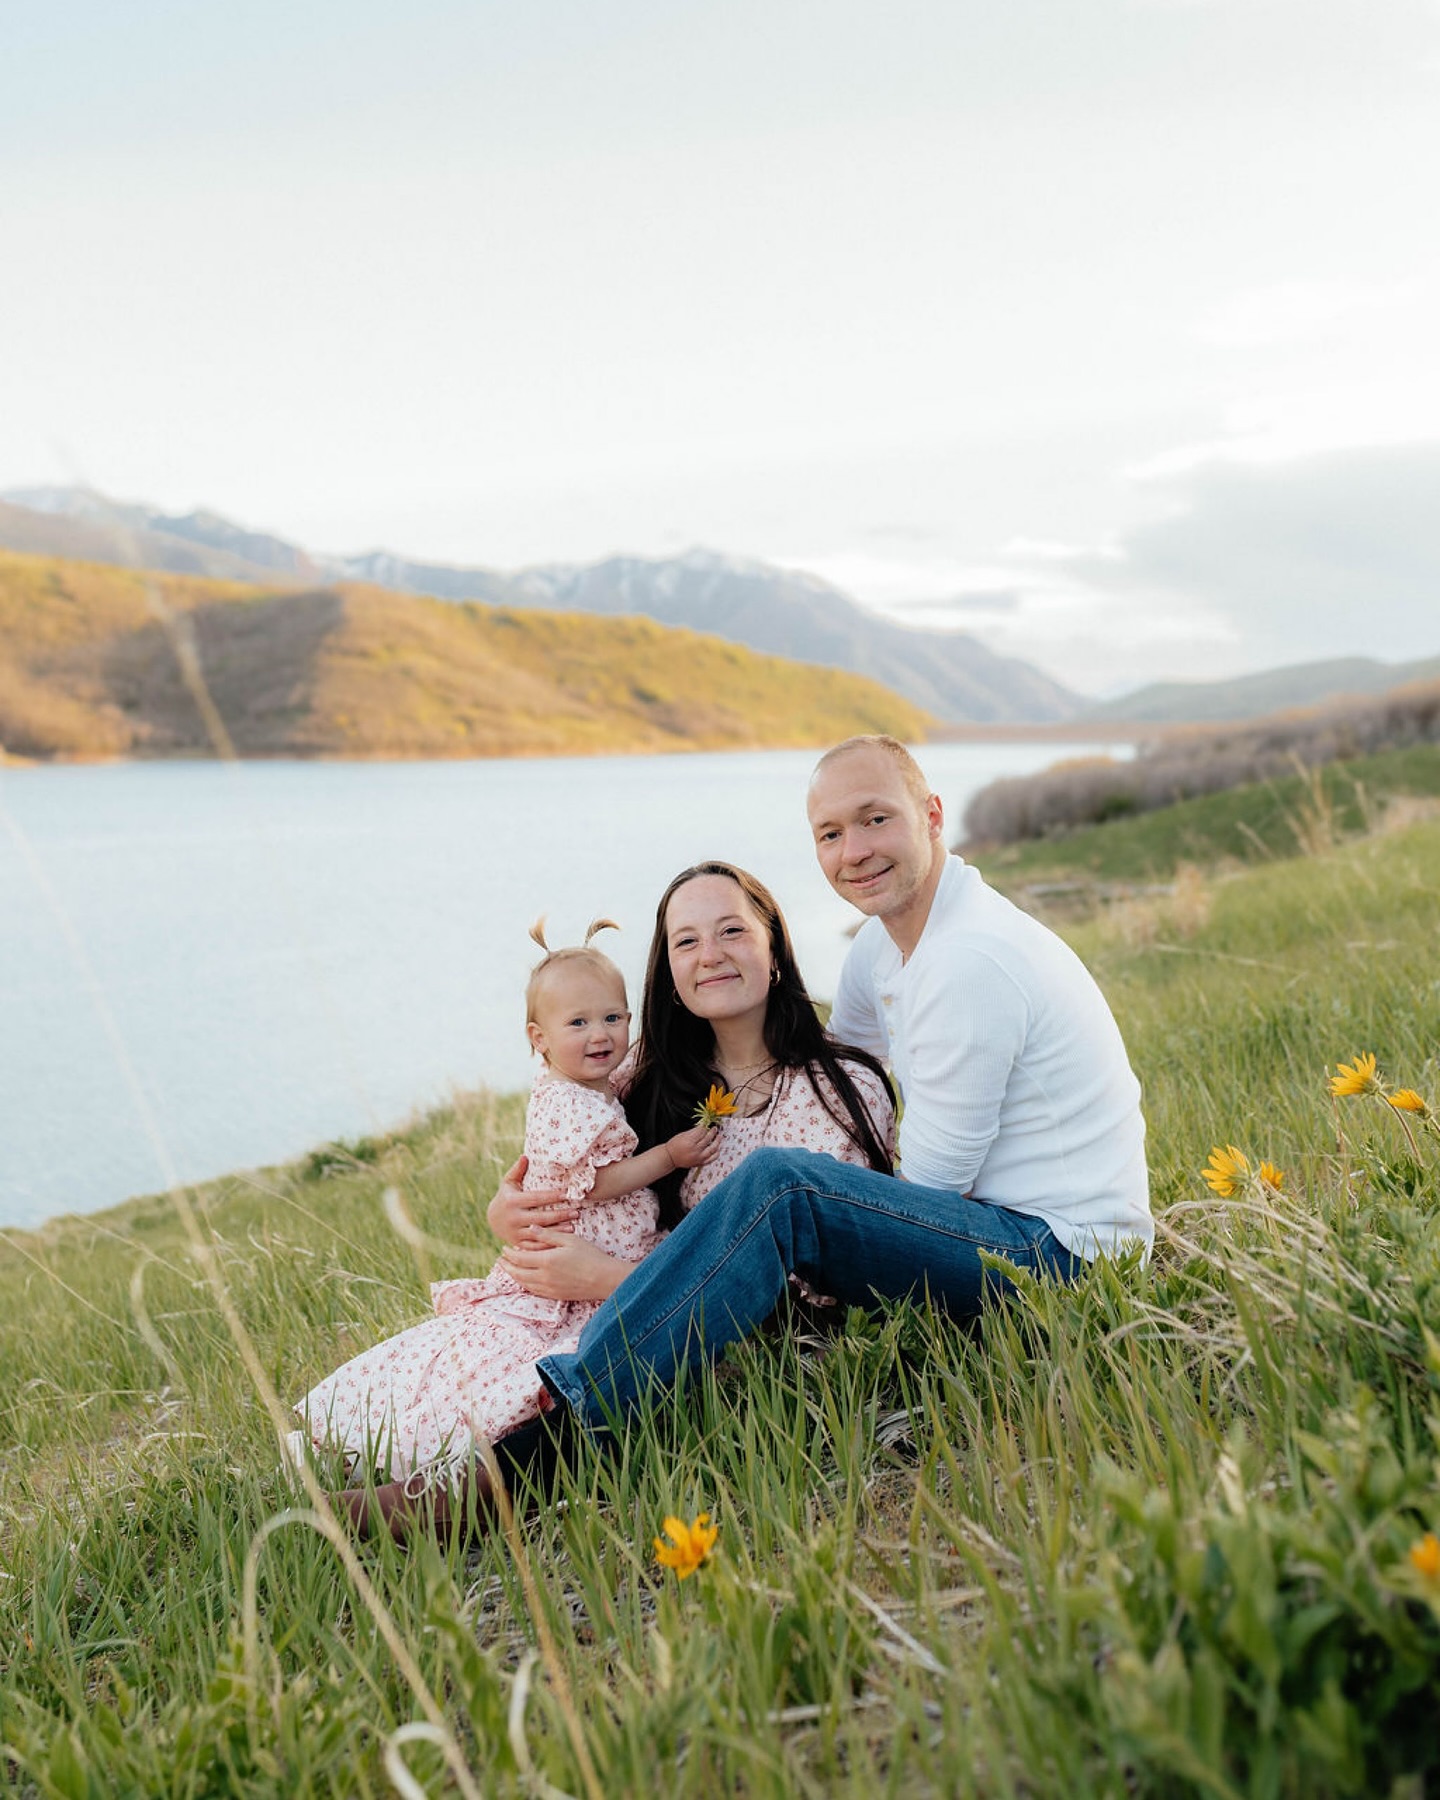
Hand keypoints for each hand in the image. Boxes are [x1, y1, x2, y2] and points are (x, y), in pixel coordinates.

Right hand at [487, 1156, 577, 1246]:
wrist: (492, 1219)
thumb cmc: (506, 1197)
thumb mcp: (508, 1182)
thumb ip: (517, 1170)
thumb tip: (525, 1156)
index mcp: (512, 1201)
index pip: (536, 1198)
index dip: (551, 1196)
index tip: (566, 1194)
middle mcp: (513, 1218)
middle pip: (541, 1217)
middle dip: (560, 1214)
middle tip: (576, 1212)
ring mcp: (515, 1233)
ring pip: (540, 1233)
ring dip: (557, 1231)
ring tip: (573, 1227)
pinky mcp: (518, 1243)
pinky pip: (535, 1246)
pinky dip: (548, 1244)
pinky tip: (561, 1241)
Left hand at [501, 1228, 633, 1301]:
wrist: (604, 1279)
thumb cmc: (590, 1255)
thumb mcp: (569, 1239)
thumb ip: (548, 1235)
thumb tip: (530, 1228)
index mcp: (546, 1261)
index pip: (519, 1258)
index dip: (509, 1253)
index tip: (504, 1248)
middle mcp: (544, 1277)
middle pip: (517, 1273)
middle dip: (507, 1266)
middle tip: (500, 1260)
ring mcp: (549, 1289)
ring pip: (524, 1284)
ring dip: (513, 1276)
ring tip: (508, 1270)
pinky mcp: (555, 1296)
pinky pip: (534, 1291)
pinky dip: (524, 1285)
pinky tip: (524, 1280)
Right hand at [666, 1122, 721, 1170]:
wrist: (670, 1158)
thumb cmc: (674, 1146)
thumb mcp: (682, 1135)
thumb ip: (694, 1131)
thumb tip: (703, 1126)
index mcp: (690, 1141)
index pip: (702, 1132)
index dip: (705, 1127)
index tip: (707, 1124)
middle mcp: (695, 1150)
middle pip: (708, 1139)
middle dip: (712, 1132)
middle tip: (714, 1128)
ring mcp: (699, 1157)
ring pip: (712, 1149)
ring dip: (717, 1142)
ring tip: (719, 1136)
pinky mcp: (700, 1163)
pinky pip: (712, 1159)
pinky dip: (716, 1153)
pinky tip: (718, 1148)